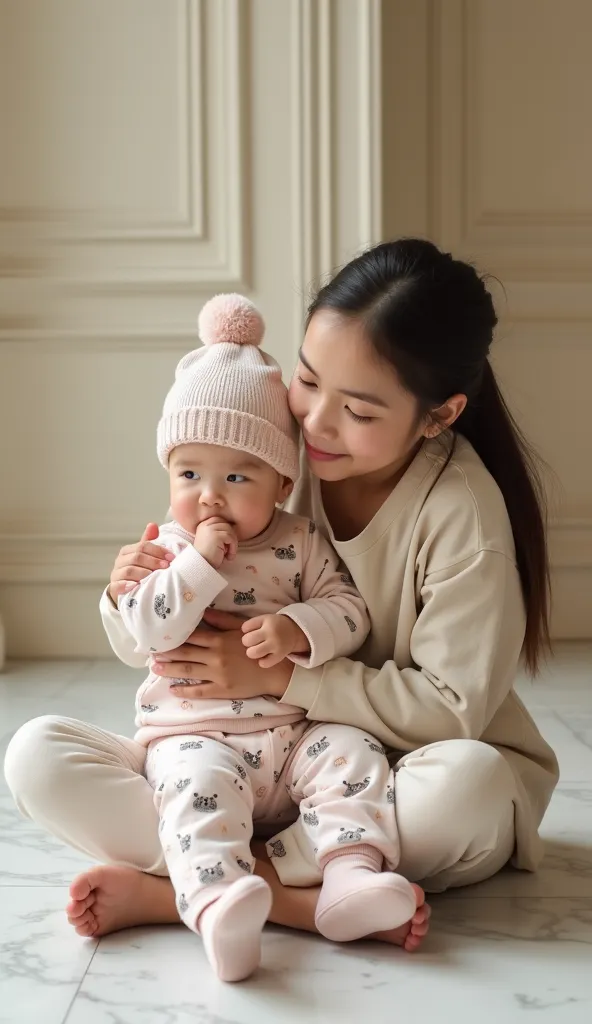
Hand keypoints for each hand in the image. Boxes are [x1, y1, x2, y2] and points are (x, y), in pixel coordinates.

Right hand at [108, 523, 173, 602]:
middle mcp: (120, 561)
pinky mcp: (114, 588)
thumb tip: (153, 524)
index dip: (158, 550)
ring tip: (154, 576)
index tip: (171, 557)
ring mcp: (116, 574)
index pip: (143, 546)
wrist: (125, 591)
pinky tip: (136, 586)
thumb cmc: (138, 571)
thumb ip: (149, 542)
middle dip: (153, 561)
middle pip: (137, 557)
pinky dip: (126, 585)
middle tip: (166, 566)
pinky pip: (118, 585)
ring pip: (129, 570)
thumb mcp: (144, 556)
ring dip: (143, 573)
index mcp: (128, 550)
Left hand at [153, 608, 293, 699]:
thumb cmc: (256, 647)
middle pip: (184, 654)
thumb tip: (203, 610)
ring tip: (155, 668)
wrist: (274, 670)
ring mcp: (217, 674)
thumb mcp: (241, 629)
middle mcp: (215, 657)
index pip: (190, 637)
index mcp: (219, 640)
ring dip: (169, 670)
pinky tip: (173, 689)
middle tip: (150, 652)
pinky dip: (185, 690)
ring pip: (187, 671)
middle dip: (166, 653)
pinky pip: (199, 691)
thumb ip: (222, 620)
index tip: (159, 636)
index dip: (173, 637)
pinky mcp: (222, 689)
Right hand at [193, 517, 237, 568]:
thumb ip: (220, 532)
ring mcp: (210, 529)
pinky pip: (231, 538)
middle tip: (228, 550)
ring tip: (228, 554)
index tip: (226, 544)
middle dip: (231, 538)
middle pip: (227, 524)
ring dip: (233, 544)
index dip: (227, 532)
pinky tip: (228, 557)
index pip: (222, 521)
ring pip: (230, 531)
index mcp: (204, 524)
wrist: (201, 567)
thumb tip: (235, 528)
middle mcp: (206, 524)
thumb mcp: (214, 540)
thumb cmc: (209, 556)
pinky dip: (233, 548)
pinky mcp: (216, 535)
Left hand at [241, 614, 309, 666]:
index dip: (246, 631)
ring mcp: (275, 645)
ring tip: (256, 650)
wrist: (294, 632)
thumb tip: (236, 632)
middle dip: (247, 642)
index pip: (245, 628)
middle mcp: (271, 633)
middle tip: (253, 642)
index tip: (251, 632)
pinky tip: (264, 658)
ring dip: (251, 652)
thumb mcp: (264, 619)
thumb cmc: (274, 626)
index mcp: (266, 621)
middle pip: (247, 640)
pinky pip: (264, 663)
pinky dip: (262, 662)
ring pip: (253, 653)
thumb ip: (250, 624)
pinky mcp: (279, 656)